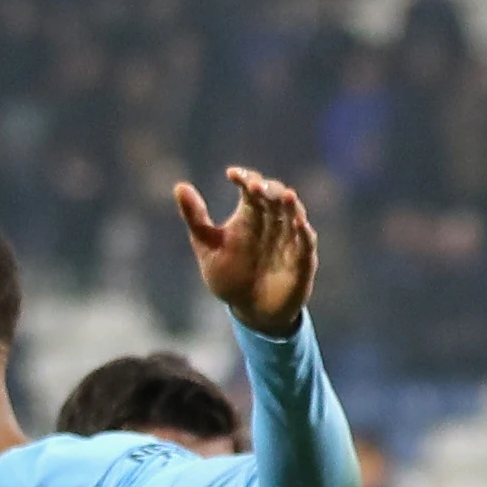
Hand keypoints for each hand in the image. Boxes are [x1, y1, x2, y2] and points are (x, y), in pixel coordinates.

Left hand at [180, 167, 318, 336]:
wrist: (250, 311)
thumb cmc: (229, 277)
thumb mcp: (207, 246)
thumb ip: (196, 218)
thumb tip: (179, 186)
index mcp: (250, 215)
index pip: (251, 188)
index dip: (244, 178)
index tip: (231, 174)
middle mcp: (272, 223)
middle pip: (274, 197)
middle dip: (267, 189)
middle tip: (254, 186)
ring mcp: (290, 241)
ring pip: (293, 215)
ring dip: (290, 205)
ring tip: (286, 194)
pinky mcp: (302, 262)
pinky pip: (306, 244)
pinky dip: (304, 233)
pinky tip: (300, 223)